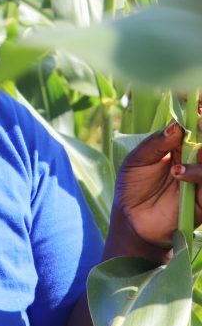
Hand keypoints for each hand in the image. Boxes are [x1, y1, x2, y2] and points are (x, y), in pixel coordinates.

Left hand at [106, 121, 200, 260]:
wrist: (132, 220)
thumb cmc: (132, 187)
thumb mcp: (137, 161)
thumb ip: (155, 143)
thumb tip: (175, 125)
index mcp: (179, 147)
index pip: (195, 128)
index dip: (198, 115)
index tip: (197, 105)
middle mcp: (195, 160)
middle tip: (199, 119)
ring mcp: (201, 179)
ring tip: (183, 153)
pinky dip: (198, 174)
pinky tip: (178, 172)